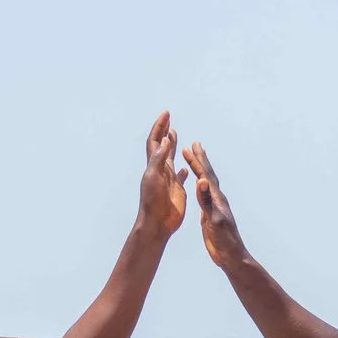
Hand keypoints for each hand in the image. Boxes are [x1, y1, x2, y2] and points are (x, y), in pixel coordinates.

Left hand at [139, 112, 186, 235]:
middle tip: (169, 118)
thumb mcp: (154, 177)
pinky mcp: (177, 190)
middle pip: (162, 146)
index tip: (166, 114)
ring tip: (174, 134)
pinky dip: (182, 168)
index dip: (160, 127)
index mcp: (155, 165)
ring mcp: (169, 180)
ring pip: (170, 158)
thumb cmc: (153, 202)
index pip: (155, 141)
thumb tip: (164, 139)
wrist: (157, 222)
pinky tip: (185, 166)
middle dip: (164, 131)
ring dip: (172, 146)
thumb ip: (159, 158)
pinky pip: (179, 176)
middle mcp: (161, 170)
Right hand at [185, 141, 249, 268]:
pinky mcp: (211, 215)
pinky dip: (200, 187)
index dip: (198, 162)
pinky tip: (198, 186)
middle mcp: (216, 200)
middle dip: (200, 160)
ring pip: (206, 184)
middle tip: (194, 146)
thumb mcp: (213, 219)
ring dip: (200, 171)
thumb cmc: (223, 240)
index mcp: (216, 199)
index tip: (190, 147)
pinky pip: (204, 196)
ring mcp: (214, 207)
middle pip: (208, 175)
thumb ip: (206, 200)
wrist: (231, 256)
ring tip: (195, 161)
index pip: (206, 176)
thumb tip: (201, 181)